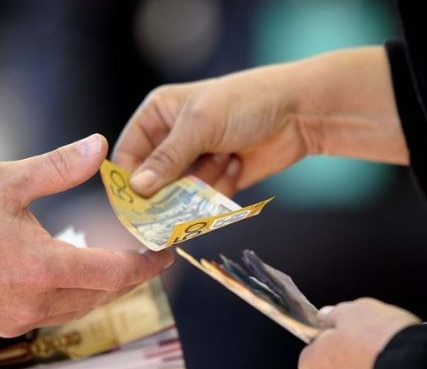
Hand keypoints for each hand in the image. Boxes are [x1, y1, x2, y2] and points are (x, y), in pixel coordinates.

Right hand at [0, 133, 173, 336]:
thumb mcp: (6, 181)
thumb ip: (59, 167)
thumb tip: (100, 146)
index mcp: (44, 267)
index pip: (114, 274)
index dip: (145, 265)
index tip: (165, 254)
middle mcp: (37, 301)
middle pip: (101, 295)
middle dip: (128, 277)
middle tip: (146, 258)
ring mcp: (18, 318)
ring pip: (79, 308)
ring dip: (101, 288)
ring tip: (113, 265)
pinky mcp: (2, 324)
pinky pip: (53, 314)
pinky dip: (72, 297)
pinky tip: (69, 277)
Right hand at [112, 46, 405, 196]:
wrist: (298, 113)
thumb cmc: (246, 103)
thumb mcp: (201, 125)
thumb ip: (167, 159)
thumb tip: (136, 189)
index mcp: (157, 116)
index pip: (127, 156)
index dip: (128, 183)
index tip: (134, 208)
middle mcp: (170, 140)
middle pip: (151, 183)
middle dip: (172, 188)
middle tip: (186, 190)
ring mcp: (193, 161)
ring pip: (179, 196)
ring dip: (203, 183)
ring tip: (225, 156)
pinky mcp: (213, 180)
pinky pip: (203, 201)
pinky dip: (220, 187)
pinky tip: (236, 163)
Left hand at [298, 297, 419, 368]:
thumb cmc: (379, 340)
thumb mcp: (354, 311)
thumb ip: (335, 314)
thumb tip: (326, 316)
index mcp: (316, 363)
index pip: (309, 358)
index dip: (323, 346)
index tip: (337, 335)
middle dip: (347, 360)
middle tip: (366, 343)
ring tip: (387, 355)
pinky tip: (398, 367)